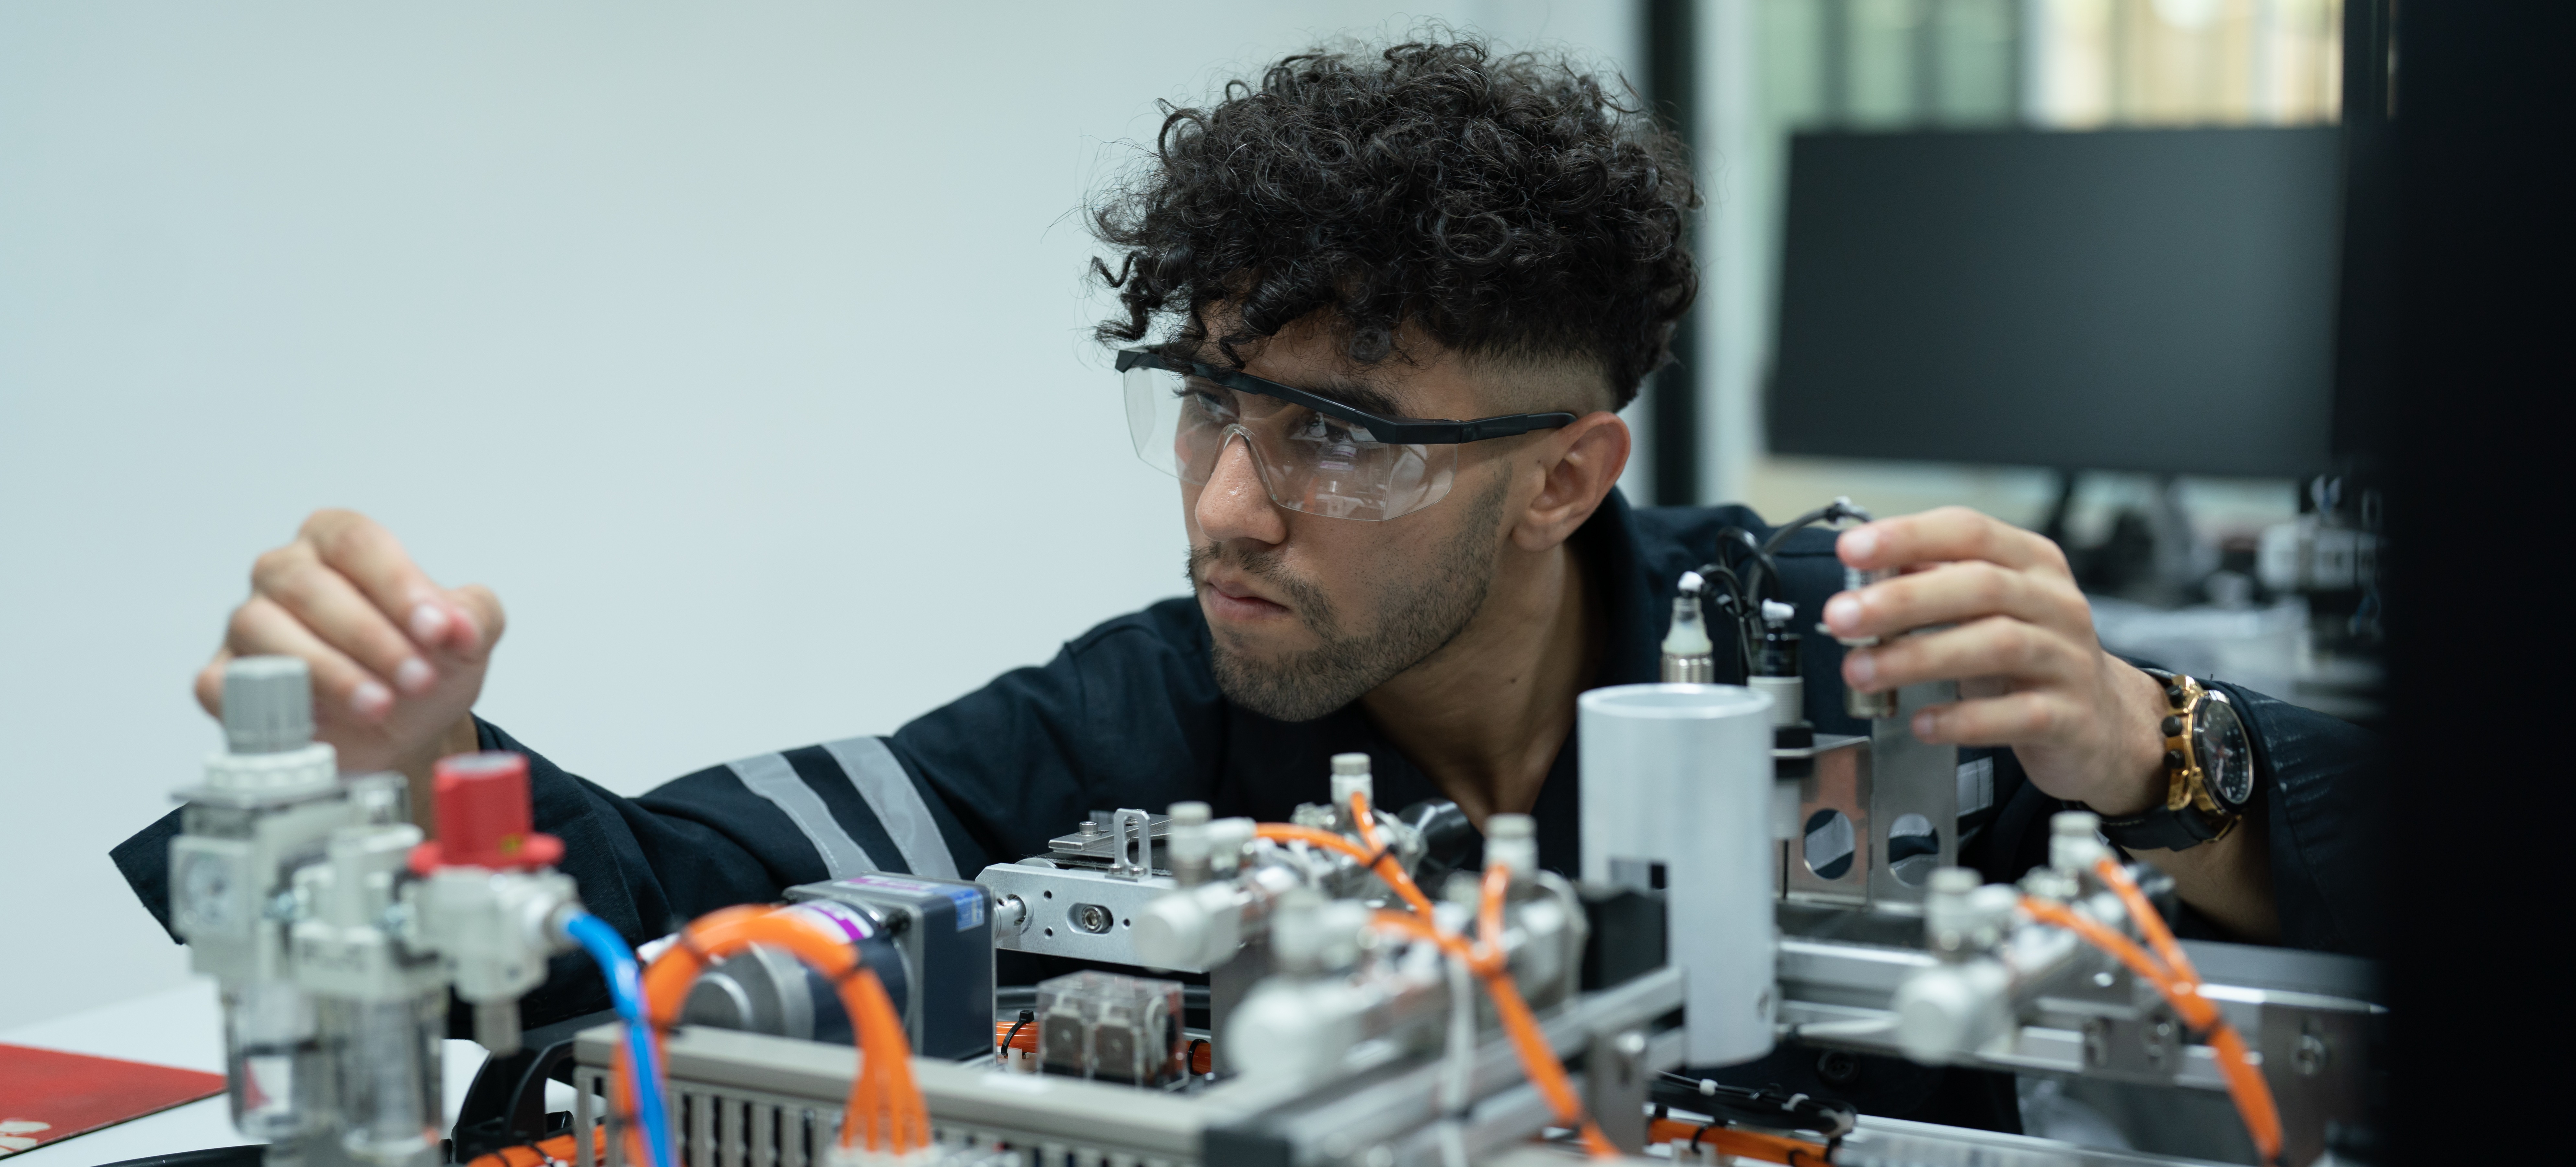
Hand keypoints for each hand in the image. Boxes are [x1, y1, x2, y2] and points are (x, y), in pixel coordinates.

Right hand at [195, 510, 501, 781]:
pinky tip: (316, 724)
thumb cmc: (426, 662)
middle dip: (369, 637)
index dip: (397, 585)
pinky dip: (267, 705)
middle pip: (309, 586)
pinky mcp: (225, 677)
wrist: (405, 727)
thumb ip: (474, 617)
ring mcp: (249, 624)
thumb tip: (461, 626)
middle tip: (416, 678)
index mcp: (338, 543)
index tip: (436, 630)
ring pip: (262, 628)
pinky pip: (223, 683)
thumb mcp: (467, 634)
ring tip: (379, 705)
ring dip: (327, 670)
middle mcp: (285, 573)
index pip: (357, 543)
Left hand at [1823, 507, 2167, 813]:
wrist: (2103, 720)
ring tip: (1861, 671)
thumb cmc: (2031, 654)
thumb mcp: (1986, 608)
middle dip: (1901, 599)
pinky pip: (2017, 714)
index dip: (1907, 537)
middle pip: (1979, 585)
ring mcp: (2068, 659)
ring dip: (1918, 657)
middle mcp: (2054, 603)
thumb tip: (1864, 576)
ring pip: (1997, 645)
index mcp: (2030, 563)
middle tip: (1841, 617)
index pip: (1968, 531)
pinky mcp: (2071, 716)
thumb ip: (1933, 584)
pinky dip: (1964, 719)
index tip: (1851, 550)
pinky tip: (1922, 724)